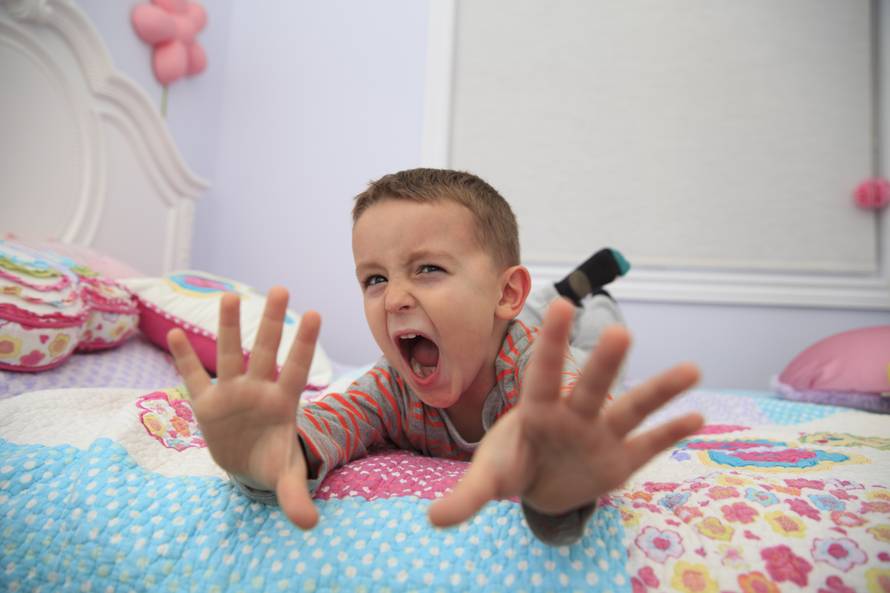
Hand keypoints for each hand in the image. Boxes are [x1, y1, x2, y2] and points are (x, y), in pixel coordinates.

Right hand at [167, 287, 320, 528]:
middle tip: (281, 288)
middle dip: (272, 322)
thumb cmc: (271, 459)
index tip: (316, 313)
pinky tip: (174, 335)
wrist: (246, 461)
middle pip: (266, 351)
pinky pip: (193, 377)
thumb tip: (310, 526)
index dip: (305, 344)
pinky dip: (185, 358)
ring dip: (230, 327)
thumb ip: (294, 495)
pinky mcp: (206, 402)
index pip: (298, 369)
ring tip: (229, 296)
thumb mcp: (283, 476)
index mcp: (283, 402)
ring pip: (231, 354)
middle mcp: (258, 389)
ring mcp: (231, 392)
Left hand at [429, 298, 702, 525]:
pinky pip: (650, 445)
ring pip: (632, 409)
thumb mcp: (490, 478)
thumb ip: (467, 496)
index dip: (552, 343)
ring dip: (659, 391)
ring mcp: (602, 435)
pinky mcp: (622, 460)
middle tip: (620, 332)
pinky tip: (698, 417)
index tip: (561, 303)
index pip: (544, 374)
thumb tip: (433, 520)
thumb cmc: (514, 463)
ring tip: (692, 369)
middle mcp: (575, 415)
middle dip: (604, 365)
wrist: (541, 483)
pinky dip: (671, 433)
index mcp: (539, 411)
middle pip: (592, 387)